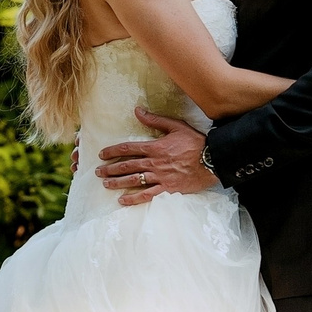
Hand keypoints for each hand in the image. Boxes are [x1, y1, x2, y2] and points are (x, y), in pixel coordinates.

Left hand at [96, 109, 218, 206]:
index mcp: (155, 147)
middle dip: (110, 168)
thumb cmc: (196, 142)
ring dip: (117, 182)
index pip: (128, 149)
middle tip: (98, 172)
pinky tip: (122, 200)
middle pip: (126, 166)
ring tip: (105, 184)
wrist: (213, 160)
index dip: (112, 151)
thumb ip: (155, 120)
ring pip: (133, 180)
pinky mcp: (167, 189)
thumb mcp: (176, 126)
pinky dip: (134, 199)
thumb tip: (137, 110)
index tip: (102, 154)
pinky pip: (147, 195)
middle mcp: (154, 163)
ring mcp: (160, 177)